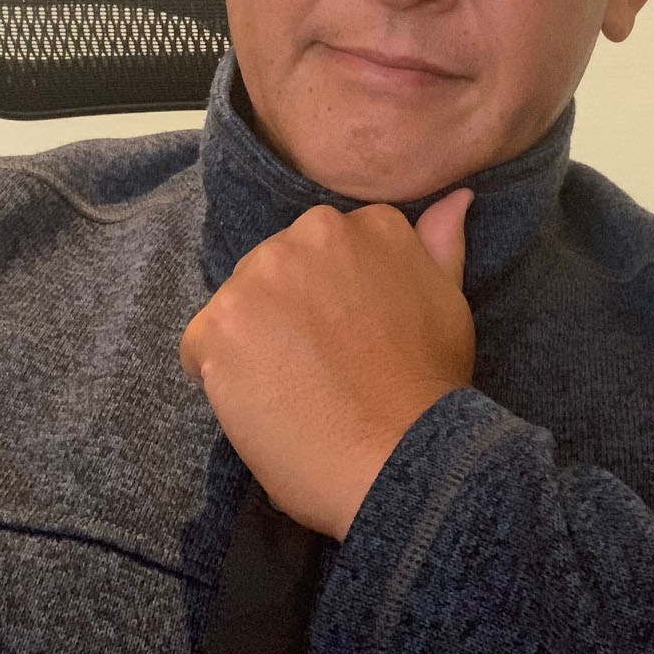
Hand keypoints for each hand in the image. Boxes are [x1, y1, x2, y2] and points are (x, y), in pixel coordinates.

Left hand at [179, 188, 474, 540]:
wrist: (397, 456)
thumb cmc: (428, 388)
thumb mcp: (448, 302)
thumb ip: (439, 245)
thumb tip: (454, 198)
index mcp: (367, 223)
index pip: (325, 249)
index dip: (331, 297)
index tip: (350, 335)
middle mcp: (311, 233)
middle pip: (276, 269)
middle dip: (287, 311)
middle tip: (321, 367)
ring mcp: (261, 276)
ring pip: (238, 304)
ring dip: (253, 342)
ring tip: (294, 389)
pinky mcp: (220, 323)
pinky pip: (199, 344)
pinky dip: (218, 375)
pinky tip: (262, 404)